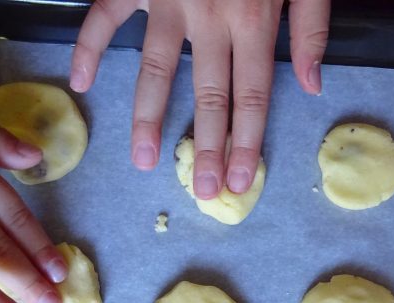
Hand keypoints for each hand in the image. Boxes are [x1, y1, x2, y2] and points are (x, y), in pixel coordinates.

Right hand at [69, 0, 329, 197]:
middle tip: (201, 192)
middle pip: (209, 96)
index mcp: (255, 17)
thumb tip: (312, 84)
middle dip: (206, 147)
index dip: (247, 143)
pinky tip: (82, 84)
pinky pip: (104, 18)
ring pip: (156, 70)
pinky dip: (90, 47)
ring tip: (144, 160)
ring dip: (149, 118)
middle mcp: (211, 17)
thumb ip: (311, 25)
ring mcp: (166, 0)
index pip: (252, 97)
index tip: (239, 181)